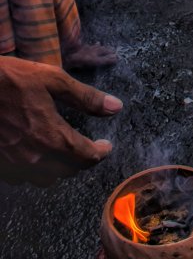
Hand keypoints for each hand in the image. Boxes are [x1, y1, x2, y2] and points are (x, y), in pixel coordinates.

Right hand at [0, 57, 122, 185]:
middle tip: (86, 146)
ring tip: (62, 150)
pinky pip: (22, 177)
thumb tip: (115, 107)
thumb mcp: (53, 80)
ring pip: (45, 179)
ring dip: (58, 167)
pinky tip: (34, 151)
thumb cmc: (11, 79)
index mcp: (51, 136)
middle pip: (68, 171)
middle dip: (81, 159)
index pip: (86, 157)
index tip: (106, 145)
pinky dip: (33, 168)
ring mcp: (13, 164)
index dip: (101, 152)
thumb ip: (85, 97)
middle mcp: (33, 157)